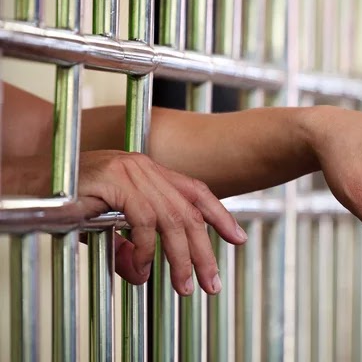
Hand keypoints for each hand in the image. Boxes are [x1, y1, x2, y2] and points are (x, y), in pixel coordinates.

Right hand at [78, 150, 246, 294]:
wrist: (31, 184)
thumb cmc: (69, 202)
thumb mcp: (108, 226)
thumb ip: (129, 247)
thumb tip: (143, 274)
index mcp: (151, 172)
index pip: (196, 191)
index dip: (220, 216)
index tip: (238, 240)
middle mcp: (146, 168)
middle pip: (189, 212)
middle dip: (204, 251)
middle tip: (212, 282)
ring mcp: (131, 171)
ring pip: (172, 219)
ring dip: (181, 258)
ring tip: (184, 286)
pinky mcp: (114, 180)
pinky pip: (143, 220)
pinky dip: (145, 249)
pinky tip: (140, 268)